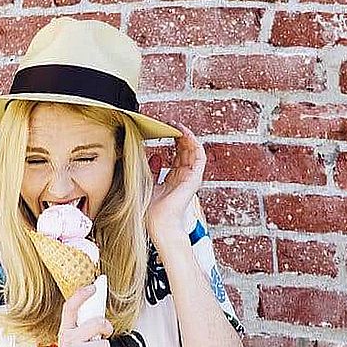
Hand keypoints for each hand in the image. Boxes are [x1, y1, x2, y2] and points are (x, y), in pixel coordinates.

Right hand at [48, 284, 112, 346]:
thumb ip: (82, 331)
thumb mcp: (71, 344)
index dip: (82, 295)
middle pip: (98, 322)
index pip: (71, 307)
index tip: (93, 287)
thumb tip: (101, 318)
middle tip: (105, 334)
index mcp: (65, 332)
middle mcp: (68, 340)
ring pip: (105, 344)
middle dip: (107, 328)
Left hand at [147, 121, 205, 244]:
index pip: (177, 155)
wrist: (158, 222)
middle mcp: (184, 177)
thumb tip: (155, 156)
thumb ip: (152, 169)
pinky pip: (199, 157)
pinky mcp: (194, 178)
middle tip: (171, 123)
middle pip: (186, 150)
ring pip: (194, 151)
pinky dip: (194, 143)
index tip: (165, 129)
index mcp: (174, 178)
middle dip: (180, 135)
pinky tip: (185, 134)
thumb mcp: (147, 182)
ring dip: (187, 136)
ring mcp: (190, 177)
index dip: (173, 141)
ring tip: (177, 125)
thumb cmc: (151, 209)